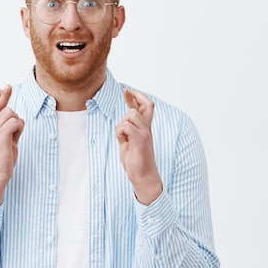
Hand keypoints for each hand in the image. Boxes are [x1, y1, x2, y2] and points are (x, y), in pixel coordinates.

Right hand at [0, 85, 24, 208]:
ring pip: (10, 112)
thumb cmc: (2, 159)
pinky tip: (15, 138)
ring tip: (14, 135)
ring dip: (17, 121)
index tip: (5, 87)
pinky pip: (15, 122)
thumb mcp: (6, 138)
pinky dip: (19, 128)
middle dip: (4, 94)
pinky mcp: (0, 136)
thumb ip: (9, 126)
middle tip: (8, 88)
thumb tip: (16, 117)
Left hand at [115, 88, 162, 204]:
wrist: (144, 176)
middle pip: (140, 106)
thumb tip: (123, 120)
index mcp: (145, 128)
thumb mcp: (130, 140)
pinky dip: (120, 133)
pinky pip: (125, 126)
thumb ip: (128, 129)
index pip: (146, 106)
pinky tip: (124, 142)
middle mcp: (147, 128)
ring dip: (122, 125)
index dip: (137, 96)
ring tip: (124, 138)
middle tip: (125, 93)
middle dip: (130, 101)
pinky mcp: (140, 139)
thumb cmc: (136, 160)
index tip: (128, 90)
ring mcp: (145, 133)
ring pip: (129, 115)